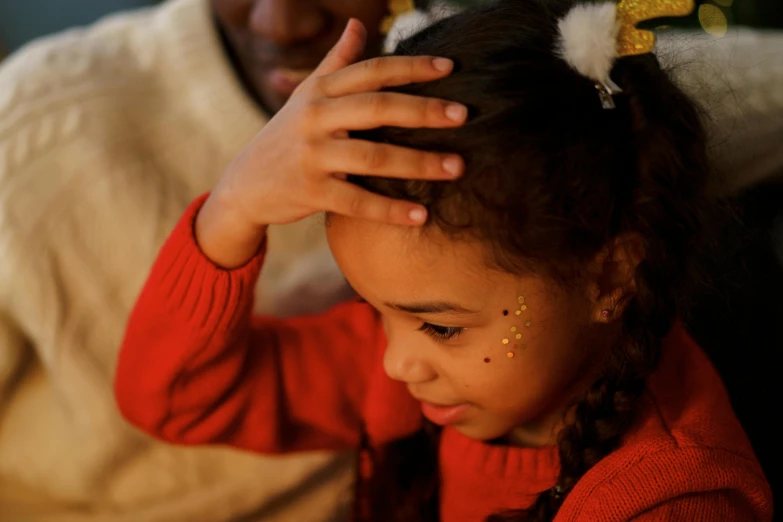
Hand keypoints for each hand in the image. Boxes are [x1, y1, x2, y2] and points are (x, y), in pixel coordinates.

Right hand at [197, 19, 466, 267]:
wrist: (245, 184)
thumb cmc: (286, 135)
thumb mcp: (306, 95)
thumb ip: (335, 62)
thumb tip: (359, 24)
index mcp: (320, 91)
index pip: (371, 72)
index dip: (410, 67)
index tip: (450, 68)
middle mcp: (315, 117)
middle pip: (377, 108)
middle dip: (423, 110)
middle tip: (464, 114)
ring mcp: (312, 155)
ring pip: (373, 157)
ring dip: (418, 162)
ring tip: (457, 167)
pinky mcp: (310, 192)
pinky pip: (357, 202)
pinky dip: (390, 210)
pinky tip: (422, 215)